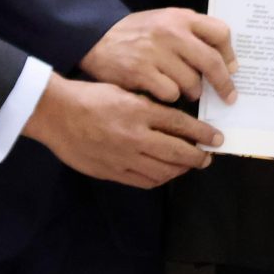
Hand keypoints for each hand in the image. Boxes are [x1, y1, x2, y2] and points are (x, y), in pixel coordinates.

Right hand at [20, 74, 221, 186]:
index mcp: (139, 112)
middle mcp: (135, 137)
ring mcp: (123, 158)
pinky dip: (159, 179)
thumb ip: (149, 107)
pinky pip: (144, 181)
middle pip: (177, 152)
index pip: (181, 125)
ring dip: (180, 169)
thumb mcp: (125, 92)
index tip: (216, 138)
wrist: (56, 114)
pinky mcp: (112, 172)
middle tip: (208, 156)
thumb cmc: (90, 97)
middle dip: (197, 156)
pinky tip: (165, 174)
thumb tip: (175, 121)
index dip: (203, 134)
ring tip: (189, 165)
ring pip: (163, 171)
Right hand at [80, 8, 237, 104]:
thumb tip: (225, 61)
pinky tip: (163, 92)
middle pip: (211, 62)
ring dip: (192, 92)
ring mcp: (156, 52)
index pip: (220, 32)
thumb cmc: (137, 33)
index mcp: (181, 17)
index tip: (233, 69)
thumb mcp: (166, 21)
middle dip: (224, 84)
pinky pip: (170, 93)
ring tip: (184, 90)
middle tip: (228, 97)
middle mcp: (171, 32)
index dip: (229, 54)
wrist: (97, 37)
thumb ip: (192, 33)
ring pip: (192, 82)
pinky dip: (170, 96)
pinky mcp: (141, 72)